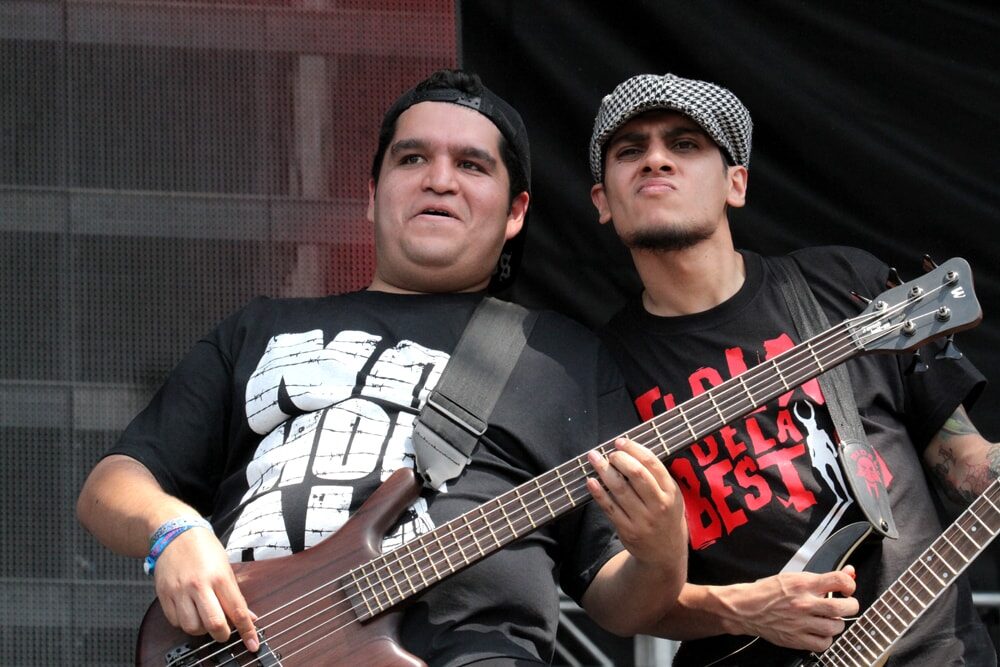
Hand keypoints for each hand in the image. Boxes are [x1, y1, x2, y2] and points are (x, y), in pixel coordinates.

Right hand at [153, 527, 259, 652]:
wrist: (175, 533)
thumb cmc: (204, 548)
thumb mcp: (226, 567)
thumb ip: (235, 594)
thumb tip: (249, 617)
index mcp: (219, 577)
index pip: (237, 611)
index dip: (247, 631)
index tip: (252, 644)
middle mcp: (199, 585)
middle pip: (214, 624)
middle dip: (223, 635)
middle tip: (225, 632)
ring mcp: (180, 591)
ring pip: (192, 627)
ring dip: (202, 629)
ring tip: (205, 618)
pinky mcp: (164, 595)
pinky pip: (175, 621)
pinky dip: (185, 623)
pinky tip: (190, 612)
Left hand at [586, 437, 685, 567]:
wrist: (665, 554)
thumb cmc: (666, 517)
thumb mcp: (673, 497)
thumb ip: (658, 477)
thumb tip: (631, 451)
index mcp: (671, 492)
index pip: (652, 464)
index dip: (634, 449)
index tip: (620, 442)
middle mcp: (658, 505)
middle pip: (636, 474)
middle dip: (619, 459)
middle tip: (609, 453)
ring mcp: (642, 519)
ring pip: (620, 489)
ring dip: (604, 470)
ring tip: (594, 458)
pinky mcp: (627, 530)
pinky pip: (609, 508)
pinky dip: (598, 493)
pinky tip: (590, 481)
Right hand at [718, 567, 858, 651]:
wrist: (746, 608)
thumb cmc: (768, 592)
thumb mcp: (794, 577)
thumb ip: (822, 578)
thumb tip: (848, 573)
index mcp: (803, 584)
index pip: (839, 580)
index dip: (850, 584)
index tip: (848, 588)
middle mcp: (804, 603)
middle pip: (843, 607)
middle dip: (851, 606)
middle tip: (847, 605)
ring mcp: (801, 623)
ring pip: (836, 627)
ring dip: (838, 623)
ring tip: (830, 619)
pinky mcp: (796, 639)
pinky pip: (823, 643)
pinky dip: (826, 638)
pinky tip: (820, 631)